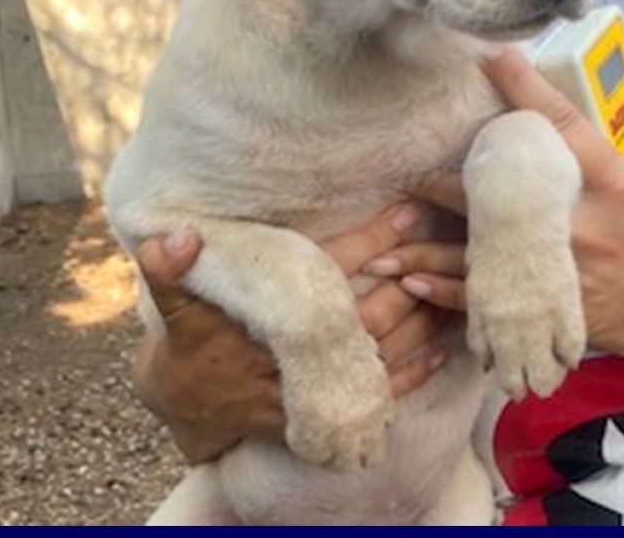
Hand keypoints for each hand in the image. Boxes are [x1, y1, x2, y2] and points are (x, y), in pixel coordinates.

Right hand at [132, 202, 449, 462]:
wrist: (192, 406)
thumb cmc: (194, 340)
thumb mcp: (177, 303)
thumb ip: (170, 269)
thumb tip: (173, 235)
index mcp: (264, 320)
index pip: (326, 273)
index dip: (369, 242)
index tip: (406, 209)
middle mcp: (295, 359)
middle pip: (364, 315)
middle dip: (408, 278)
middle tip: (443, 243)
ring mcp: (315, 390)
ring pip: (381, 355)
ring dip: (419, 320)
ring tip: (453, 283)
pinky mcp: (328, 413)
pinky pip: (380, 395)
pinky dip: (414, 371)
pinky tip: (442, 346)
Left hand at [391, 48, 623, 423]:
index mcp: (616, 185)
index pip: (560, 124)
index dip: (523, 86)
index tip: (490, 57)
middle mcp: (579, 227)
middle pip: (498, 198)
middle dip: (447, 181)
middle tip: (404, 168)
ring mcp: (565, 274)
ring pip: (484, 257)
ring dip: (431, 248)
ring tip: (385, 238)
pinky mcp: (561, 310)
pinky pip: (496, 304)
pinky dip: (451, 297)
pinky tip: (413, 286)